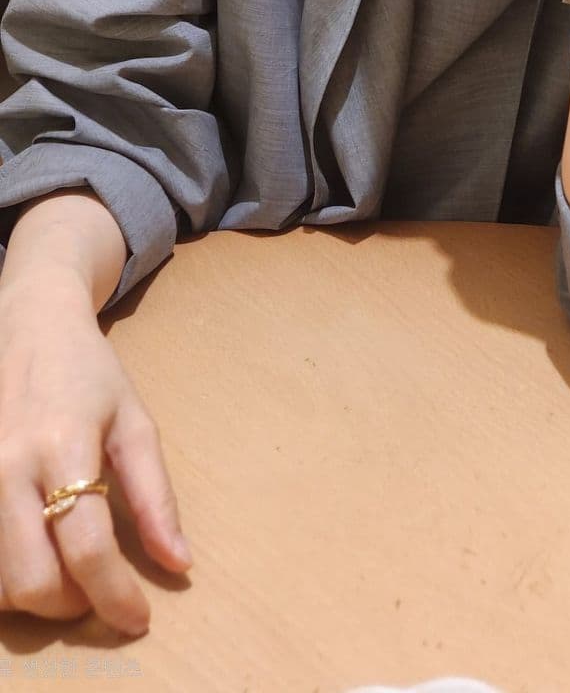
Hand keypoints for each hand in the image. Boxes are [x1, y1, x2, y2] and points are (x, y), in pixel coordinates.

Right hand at [0, 283, 191, 635]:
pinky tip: (30, 549)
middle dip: (71, 603)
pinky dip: (2, 573)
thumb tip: (180, 564)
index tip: (138, 618)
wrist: (29, 325)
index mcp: (63, 447)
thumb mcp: (135, 422)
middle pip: (29, 579)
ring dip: (32, 594)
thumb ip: (155, 496)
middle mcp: (6, 466)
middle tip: (98, 588)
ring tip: (65, 568)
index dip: (116, 596)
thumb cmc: (89, 372)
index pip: (88, 548)